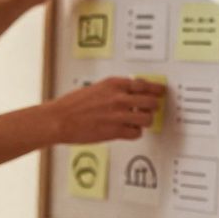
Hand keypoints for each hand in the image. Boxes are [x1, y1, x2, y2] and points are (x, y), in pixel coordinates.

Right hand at [45, 77, 164, 143]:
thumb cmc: (71, 105)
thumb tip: (130, 92)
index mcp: (114, 84)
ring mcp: (118, 115)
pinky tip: (127, 131)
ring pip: (147, 119)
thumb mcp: (95, 88)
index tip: (160, 92)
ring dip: (145, 121)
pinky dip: (134, 133)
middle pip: (151, 102)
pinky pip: (136, 133)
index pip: (145, 84)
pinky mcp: (115, 132)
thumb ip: (114, 90)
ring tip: (138, 121)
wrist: (58, 119)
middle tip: (150, 109)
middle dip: (153, 106)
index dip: (156, 89)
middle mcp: (119, 98)